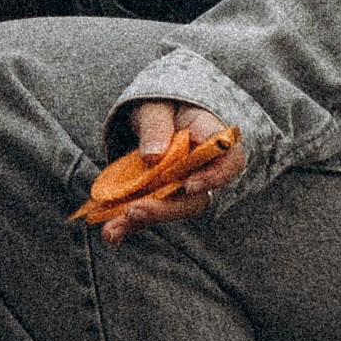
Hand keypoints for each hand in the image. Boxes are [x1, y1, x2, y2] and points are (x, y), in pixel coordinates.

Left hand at [94, 99, 246, 243]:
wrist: (155, 116)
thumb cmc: (162, 105)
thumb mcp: (156, 106)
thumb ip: (156, 125)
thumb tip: (153, 156)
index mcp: (210, 138)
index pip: (230, 161)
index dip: (215, 177)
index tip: (189, 185)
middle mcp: (202, 170)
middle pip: (197, 198)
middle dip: (166, 208)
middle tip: (135, 210)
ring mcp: (182, 188)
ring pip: (170, 210)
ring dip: (142, 221)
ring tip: (111, 230)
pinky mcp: (160, 198)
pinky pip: (149, 214)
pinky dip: (128, 226)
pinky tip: (110, 235)